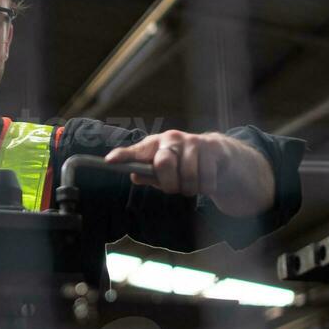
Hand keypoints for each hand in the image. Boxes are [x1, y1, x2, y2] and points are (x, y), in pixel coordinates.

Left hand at [104, 130, 275, 216]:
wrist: (219, 155)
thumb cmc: (183, 165)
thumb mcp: (163, 171)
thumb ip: (149, 174)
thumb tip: (134, 176)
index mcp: (155, 145)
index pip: (136, 151)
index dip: (123, 156)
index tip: (110, 161)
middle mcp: (171, 139)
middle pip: (164, 163)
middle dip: (170, 184)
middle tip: (175, 188)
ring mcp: (193, 141)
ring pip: (188, 175)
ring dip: (190, 188)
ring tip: (192, 186)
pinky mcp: (212, 148)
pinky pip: (207, 178)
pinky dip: (206, 187)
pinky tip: (206, 182)